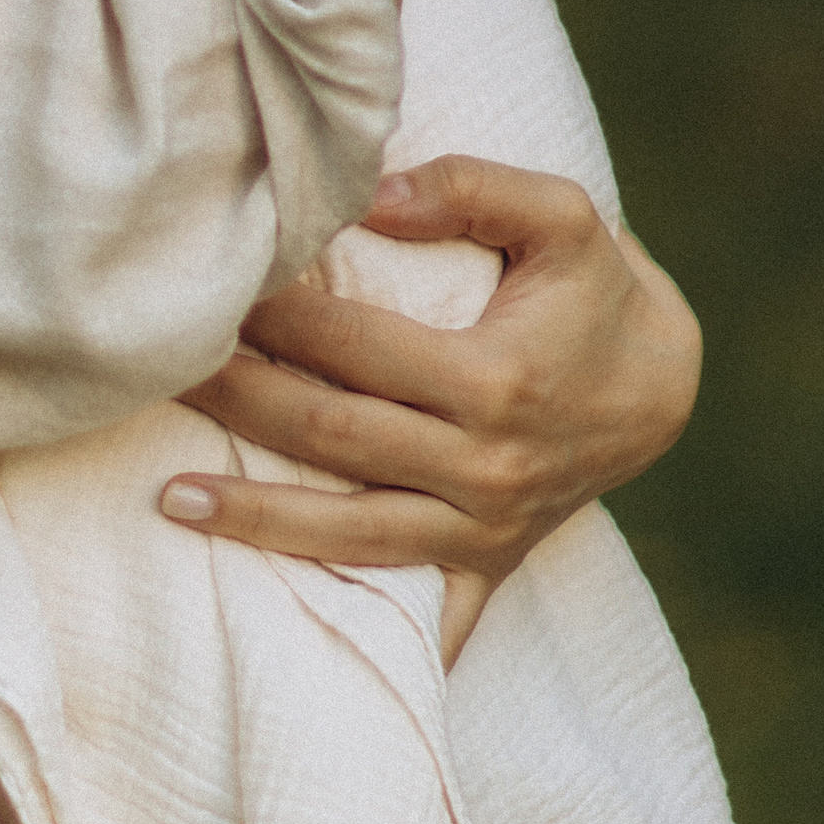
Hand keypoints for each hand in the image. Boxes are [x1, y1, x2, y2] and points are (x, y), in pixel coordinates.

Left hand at [158, 158, 700, 623]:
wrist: (665, 386)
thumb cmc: (596, 291)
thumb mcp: (563, 217)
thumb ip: (471, 188)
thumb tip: (370, 192)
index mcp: (497, 383)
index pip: (356, 349)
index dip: (277, 317)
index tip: (214, 290)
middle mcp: (488, 467)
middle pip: (334, 437)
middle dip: (239, 402)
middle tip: (158, 373)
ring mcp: (486, 530)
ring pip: (352, 534)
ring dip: (257, 519)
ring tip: (168, 498)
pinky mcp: (488, 567)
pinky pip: (421, 615)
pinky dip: (358, 635)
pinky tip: (276, 634)